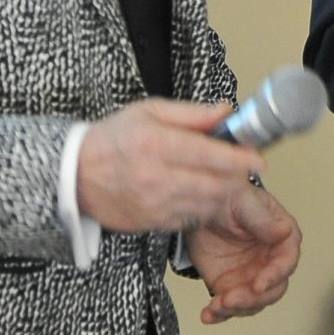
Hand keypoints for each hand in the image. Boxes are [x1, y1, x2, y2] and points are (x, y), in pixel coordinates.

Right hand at [74, 98, 262, 233]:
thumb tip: (226, 112)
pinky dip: (203, 207)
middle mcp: (156, 177)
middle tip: (244, 168)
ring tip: (226, 178)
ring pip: (206, 205)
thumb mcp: (149, 111)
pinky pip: (190, 218)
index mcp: (156, 144)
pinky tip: (201, 192)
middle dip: (237, 178)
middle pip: (214, 185)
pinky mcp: (152, 223)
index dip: (239, 158)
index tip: (258, 158)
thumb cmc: (113, 139)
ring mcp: (154, 204)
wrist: (76, 175)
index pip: (208, 155)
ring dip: (224, 194)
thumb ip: (192, 114)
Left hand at [185, 181, 302, 323]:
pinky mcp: (230, 287)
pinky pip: (229, 307)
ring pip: (252, 303)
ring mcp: (251, 277)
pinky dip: (219, 314)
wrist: (199, 206)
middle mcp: (270, 262)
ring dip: (235, 309)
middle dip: (253, 299)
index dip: (276, 275)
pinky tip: (208, 315)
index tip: (259, 284)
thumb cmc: (228, 197)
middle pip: (273, 290)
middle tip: (231, 299)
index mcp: (282, 238)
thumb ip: (262, 219)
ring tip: (215, 306)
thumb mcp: (243, 202)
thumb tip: (284, 232)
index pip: (287, 261)